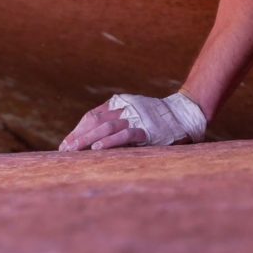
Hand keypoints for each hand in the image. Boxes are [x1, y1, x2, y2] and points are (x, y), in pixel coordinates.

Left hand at [59, 92, 205, 150]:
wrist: (187, 112)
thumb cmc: (159, 117)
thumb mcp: (134, 112)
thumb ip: (117, 120)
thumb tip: (94, 138)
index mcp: (120, 102)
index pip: (93, 116)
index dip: (78, 129)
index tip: (66, 143)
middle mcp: (126, 108)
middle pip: (95, 122)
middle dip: (78, 136)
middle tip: (65, 149)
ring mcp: (137, 118)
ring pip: (106, 127)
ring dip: (88, 139)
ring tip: (74, 149)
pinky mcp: (148, 130)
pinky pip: (125, 135)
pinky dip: (109, 141)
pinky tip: (96, 149)